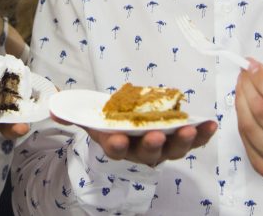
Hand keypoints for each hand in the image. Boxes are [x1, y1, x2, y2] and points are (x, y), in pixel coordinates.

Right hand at [54, 114, 216, 166]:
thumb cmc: (110, 121)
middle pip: (148, 153)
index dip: (116, 144)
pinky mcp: (180, 139)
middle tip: (155, 135)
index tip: (117, 138)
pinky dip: (202, 135)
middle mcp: (141, 151)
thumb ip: (73, 112)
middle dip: (152, 145)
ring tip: (189, 129)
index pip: (116, 149)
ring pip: (173, 149)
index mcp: (118, 145)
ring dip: (183, 141)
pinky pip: (193, 140)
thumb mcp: (90, 116)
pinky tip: (210, 124)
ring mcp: (163, 147)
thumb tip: (52, 108)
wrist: (130, 124)